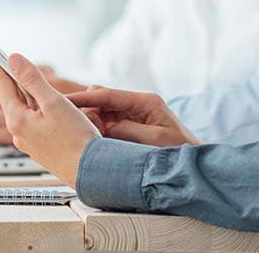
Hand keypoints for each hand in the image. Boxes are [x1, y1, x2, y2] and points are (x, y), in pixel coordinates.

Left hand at [0, 46, 100, 187]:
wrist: (90, 170)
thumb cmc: (75, 140)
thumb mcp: (54, 103)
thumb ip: (33, 80)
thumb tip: (14, 60)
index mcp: (18, 119)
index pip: (0, 83)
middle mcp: (19, 130)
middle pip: (6, 94)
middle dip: (0, 74)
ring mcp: (28, 138)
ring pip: (18, 105)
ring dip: (16, 88)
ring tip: (14, 72)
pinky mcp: (39, 144)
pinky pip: (29, 117)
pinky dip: (28, 102)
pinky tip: (36, 99)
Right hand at [67, 86, 199, 146]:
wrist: (193, 164)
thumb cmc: (179, 150)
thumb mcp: (154, 140)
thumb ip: (127, 131)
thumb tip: (102, 127)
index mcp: (145, 102)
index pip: (108, 94)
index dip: (85, 98)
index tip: (65, 102)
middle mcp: (138, 105)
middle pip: (103, 99)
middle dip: (86, 109)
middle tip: (75, 126)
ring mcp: (134, 116)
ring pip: (103, 111)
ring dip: (90, 121)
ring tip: (82, 136)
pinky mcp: (131, 128)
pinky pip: (108, 124)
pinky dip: (97, 131)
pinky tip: (91, 141)